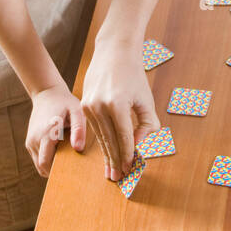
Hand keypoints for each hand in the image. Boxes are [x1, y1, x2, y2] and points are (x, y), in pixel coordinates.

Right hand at [26, 82, 85, 176]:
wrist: (46, 93)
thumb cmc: (65, 102)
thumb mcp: (77, 111)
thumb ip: (78, 129)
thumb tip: (78, 149)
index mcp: (46, 134)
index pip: (45, 163)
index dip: (57, 171)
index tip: (71, 170)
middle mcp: (35, 139)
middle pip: (42, 167)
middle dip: (55, 169)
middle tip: (71, 164)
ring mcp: (30, 141)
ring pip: (39, 164)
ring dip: (51, 164)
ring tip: (66, 155)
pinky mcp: (29, 141)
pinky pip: (38, 158)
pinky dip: (47, 159)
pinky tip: (59, 150)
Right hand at [81, 33, 160, 180]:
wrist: (114, 52)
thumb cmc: (134, 75)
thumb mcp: (145, 99)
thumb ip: (147, 123)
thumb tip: (141, 144)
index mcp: (117, 104)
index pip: (124, 136)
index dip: (128, 155)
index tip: (131, 169)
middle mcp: (100, 106)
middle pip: (110, 140)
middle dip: (116, 161)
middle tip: (119, 178)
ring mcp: (89, 105)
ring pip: (100, 137)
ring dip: (107, 155)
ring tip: (111, 172)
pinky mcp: (83, 105)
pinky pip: (94, 129)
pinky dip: (102, 142)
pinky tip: (106, 153)